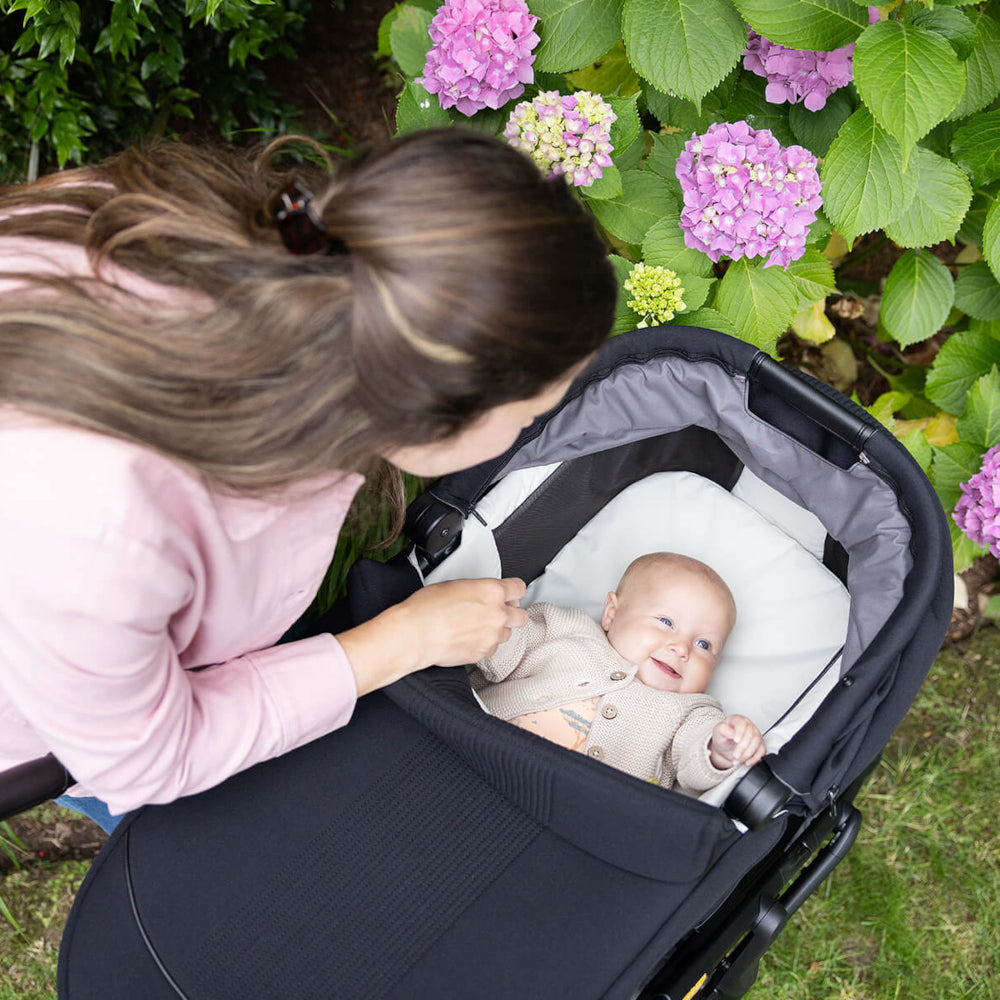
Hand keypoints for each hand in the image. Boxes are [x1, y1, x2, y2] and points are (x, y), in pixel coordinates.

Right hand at [337, 577, 527, 696]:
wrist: (415, 634)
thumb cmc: (427, 608)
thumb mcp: (455, 585)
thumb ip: (478, 589)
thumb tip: (483, 593)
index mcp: (492, 591)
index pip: (519, 588)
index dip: (513, 591)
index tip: (511, 594)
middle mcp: (497, 614)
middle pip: (521, 616)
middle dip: (512, 614)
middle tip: (498, 612)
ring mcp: (492, 636)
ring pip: (507, 634)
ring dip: (497, 630)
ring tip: (476, 627)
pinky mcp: (483, 653)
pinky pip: (492, 648)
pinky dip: (484, 644)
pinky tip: (468, 639)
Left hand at [709, 715, 764, 769]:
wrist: (725, 747)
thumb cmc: (722, 737)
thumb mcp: (718, 732)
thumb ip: (723, 730)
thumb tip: (731, 732)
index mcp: (737, 720)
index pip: (742, 723)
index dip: (740, 732)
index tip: (736, 740)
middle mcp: (748, 726)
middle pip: (751, 734)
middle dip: (743, 747)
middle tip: (735, 755)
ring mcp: (755, 734)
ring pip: (757, 743)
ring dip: (748, 754)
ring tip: (738, 760)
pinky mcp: (760, 744)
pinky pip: (762, 751)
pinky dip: (755, 758)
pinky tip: (747, 762)